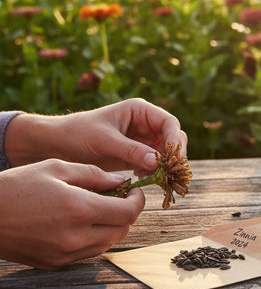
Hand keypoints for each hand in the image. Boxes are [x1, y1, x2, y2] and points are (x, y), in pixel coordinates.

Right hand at [0, 159, 143, 269]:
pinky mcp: (55, 264)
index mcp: (79, 209)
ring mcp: (65, 254)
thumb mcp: (56, 168)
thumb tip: (121, 182)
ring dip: (111, 226)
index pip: (128, 213)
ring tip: (98, 208)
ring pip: (107, 244)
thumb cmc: (17, 186)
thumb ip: (94, 175)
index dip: (138, 201)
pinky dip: (93, 238)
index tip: (135, 191)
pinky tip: (80, 222)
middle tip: (118, 198)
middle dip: (126, 213)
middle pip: (122, 230)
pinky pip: (87, 253)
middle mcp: (75, 237)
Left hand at [5, 98, 187, 177]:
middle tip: (169, 172)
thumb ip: (131, 150)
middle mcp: (145, 124)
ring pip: (166, 153)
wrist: (58, 145)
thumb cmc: (78, 134)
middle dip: (173, 155)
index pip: (168, 122)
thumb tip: (157, 162)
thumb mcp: (104, 140)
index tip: (172, 158)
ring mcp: (142, 140)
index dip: (174, 139)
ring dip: (165, 165)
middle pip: (173, 137)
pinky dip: (155, 172)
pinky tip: (142, 177)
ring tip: (154, 176)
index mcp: (139, 111)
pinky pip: (155, 164)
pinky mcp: (137, 156)